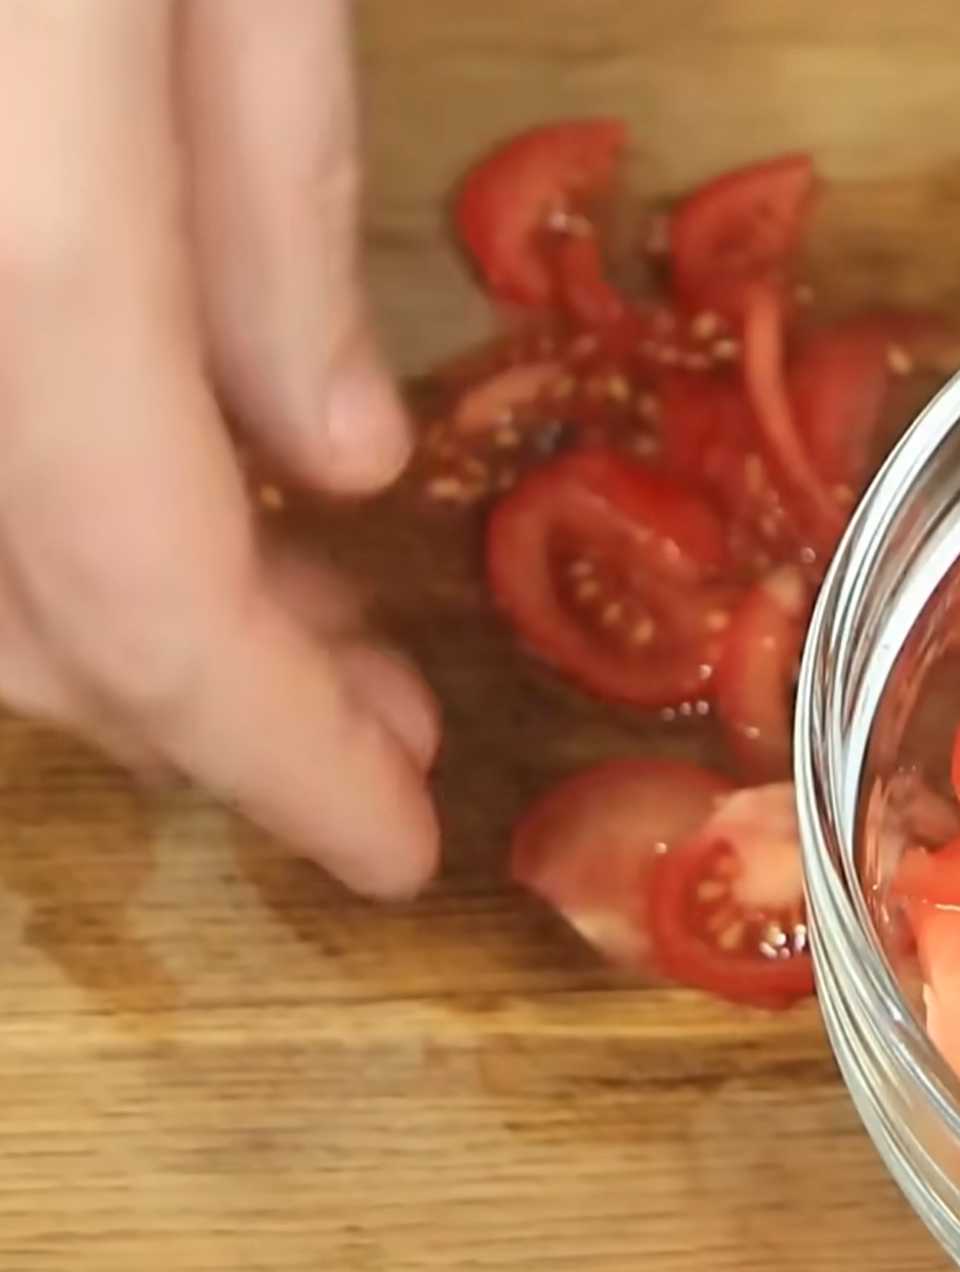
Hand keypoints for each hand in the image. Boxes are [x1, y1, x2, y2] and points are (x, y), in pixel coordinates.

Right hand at [0, 1, 436, 898]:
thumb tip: (336, 464)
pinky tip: (169, 481)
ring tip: (309, 620)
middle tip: (389, 724)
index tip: (394, 850)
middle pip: (8, 597)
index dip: (270, 748)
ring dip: (114, 617)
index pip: (140, 581)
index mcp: (18, 217)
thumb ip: (271, 206)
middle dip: (204, 703)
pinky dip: (47, 500)